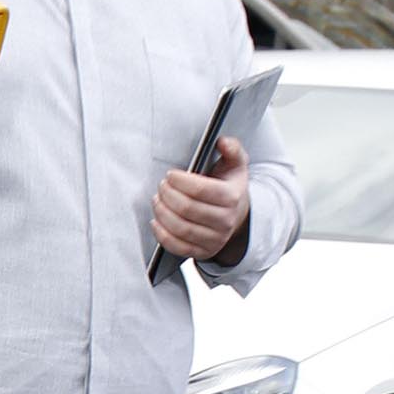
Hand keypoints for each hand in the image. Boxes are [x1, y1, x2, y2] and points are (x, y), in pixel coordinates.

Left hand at [153, 132, 250, 267]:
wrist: (237, 216)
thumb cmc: (230, 186)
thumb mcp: (236, 164)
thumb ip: (232, 148)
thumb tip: (222, 141)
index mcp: (232, 197)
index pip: (200, 190)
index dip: (180, 181)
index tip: (170, 175)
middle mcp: (225, 221)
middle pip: (187, 209)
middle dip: (168, 195)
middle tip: (161, 186)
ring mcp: (214, 239)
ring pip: (180, 229)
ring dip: (162, 213)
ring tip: (157, 200)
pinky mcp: (202, 252)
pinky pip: (178, 247)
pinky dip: (162, 235)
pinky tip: (156, 221)